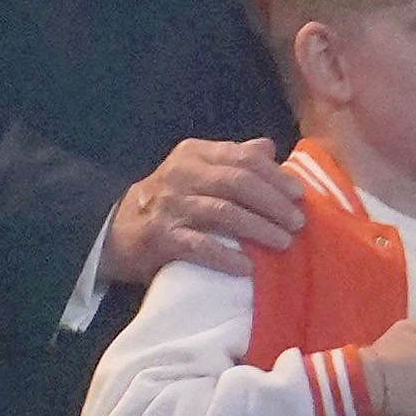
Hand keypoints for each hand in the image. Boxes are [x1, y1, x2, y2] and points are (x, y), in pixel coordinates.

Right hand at [103, 139, 307, 287]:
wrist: (116, 230)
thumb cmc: (169, 201)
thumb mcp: (196, 171)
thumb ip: (232, 160)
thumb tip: (268, 147)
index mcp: (194, 154)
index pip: (242, 158)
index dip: (275, 176)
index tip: (299, 194)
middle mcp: (181, 174)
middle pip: (237, 183)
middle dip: (273, 203)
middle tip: (297, 223)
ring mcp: (169, 206)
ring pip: (223, 212)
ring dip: (258, 228)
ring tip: (283, 243)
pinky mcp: (160, 237)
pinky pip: (199, 246)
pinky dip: (226, 257)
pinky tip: (247, 267)